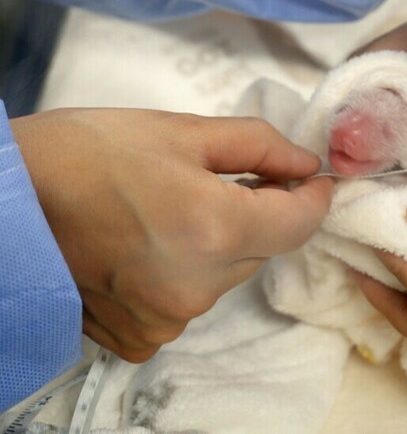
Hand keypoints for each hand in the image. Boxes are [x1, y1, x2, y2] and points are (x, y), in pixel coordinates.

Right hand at [11, 108, 332, 362]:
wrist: (3, 206)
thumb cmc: (85, 154)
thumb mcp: (179, 130)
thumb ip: (257, 147)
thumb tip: (306, 166)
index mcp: (213, 228)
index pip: (299, 224)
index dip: (314, 199)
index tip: (312, 180)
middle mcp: (198, 287)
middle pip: (262, 250)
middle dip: (256, 215)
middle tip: (221, 182)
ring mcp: (168, 320)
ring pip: (227, 277)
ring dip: (219, 246)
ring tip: (169, 211)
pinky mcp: (141, 338)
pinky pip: (189, 304)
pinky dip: (184, 276)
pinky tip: (148, 247)